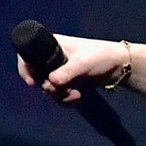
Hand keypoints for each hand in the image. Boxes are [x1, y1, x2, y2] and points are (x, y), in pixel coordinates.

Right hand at [14, 32, 128, 103]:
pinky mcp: (68, 83)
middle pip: (38, 77)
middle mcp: (52, 58)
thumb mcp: (84, 63)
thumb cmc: (102, 56)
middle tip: (63, 91)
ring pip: (49, 89)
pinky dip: (67, 100)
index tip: (32, 82)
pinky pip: (59, 95)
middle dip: (49, 88)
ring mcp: (60, 72)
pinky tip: (79, 99)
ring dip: (60, 97)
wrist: (120, 67)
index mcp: (52, 45)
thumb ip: (67, 72)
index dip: (25, 68)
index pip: (28, 54)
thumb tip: (51, 82)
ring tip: (77, 96)